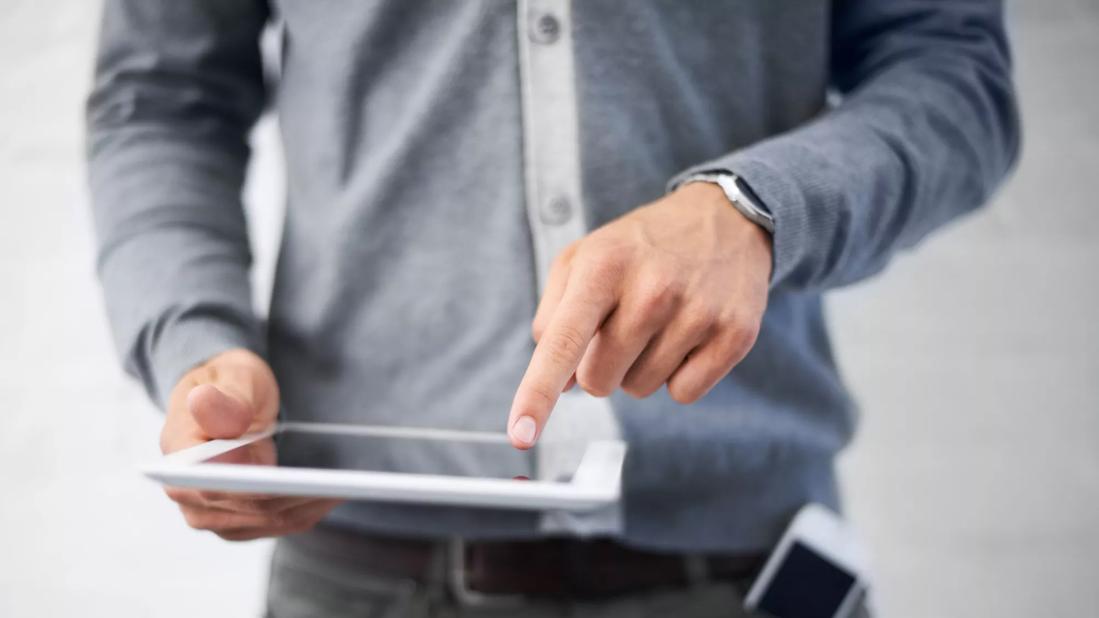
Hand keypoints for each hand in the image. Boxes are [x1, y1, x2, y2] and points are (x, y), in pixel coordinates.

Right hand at [161, 348, 341, 540]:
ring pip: (270, 520)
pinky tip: (330, 495)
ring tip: (342, 487)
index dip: (256, 488)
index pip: (216, 487)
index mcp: (178, 459)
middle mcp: (188, 495)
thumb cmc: (228, 386)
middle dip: (294, 497)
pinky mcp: (239, 521)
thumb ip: (223, 400)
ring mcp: (212, 514)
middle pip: (251, 508)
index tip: (296, 482)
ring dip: (307, 506)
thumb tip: (219, 418)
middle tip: (337, 485)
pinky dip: (307, 510)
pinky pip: (279, 523)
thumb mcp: (231, 378)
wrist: (228, 401)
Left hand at [507, 182, 771, 447]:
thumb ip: (554, 315)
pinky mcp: (734, 335)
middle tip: (621, 325)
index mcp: (603, 265)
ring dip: (640, 368)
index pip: (562, 343)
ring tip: (659, 322)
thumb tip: (559, 382)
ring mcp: (697, 312)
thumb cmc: (641, 247)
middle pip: (597, 381)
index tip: (521, 434)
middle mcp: (651, 289)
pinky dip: (678, 376)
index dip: (537, 393)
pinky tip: (688, 335)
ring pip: (639, 389)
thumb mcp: (585, 257)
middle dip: (599, 365)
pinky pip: (683, 394)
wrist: (726, 218)